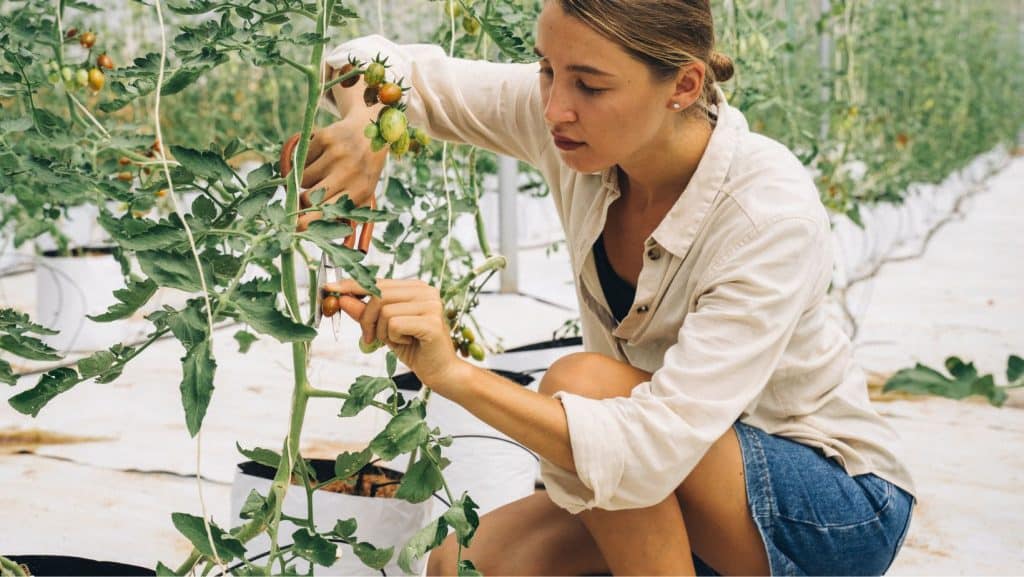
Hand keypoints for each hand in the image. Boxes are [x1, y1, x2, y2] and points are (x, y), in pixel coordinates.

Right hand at [296, 112, 387, 231]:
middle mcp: (349, 172)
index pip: (327, 213)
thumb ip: (343, 214)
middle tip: (304, 198)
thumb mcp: (362, 193)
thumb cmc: (362, 171)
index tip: (294, 227)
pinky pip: (301, 159)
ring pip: (303, 178)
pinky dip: (306, 161)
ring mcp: (336, 153)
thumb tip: (313, 230)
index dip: (307, 222)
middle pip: (309, 197)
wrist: (370, 132)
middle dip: (302, 201)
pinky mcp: (325, 138)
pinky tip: (321, 156)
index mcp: (360, 191)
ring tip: (322, 173)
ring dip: (306, 179)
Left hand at [323, 278, 468, 392]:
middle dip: (366, 317)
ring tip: (396, 341)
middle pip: (378, 294)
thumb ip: (365, 313)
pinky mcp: (431, 321)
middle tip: (369, 337)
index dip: (353, 286)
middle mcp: (425, 290)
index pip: (378, 281)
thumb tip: (341, 299)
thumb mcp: (384, 329)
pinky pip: (394, 324)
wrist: (441, 372)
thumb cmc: (415, 349)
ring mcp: (431, 304)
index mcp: (416, 288)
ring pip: (384, 310)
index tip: (330, 289)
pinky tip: (408, 343)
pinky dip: (394, 338)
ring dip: (382, 331)